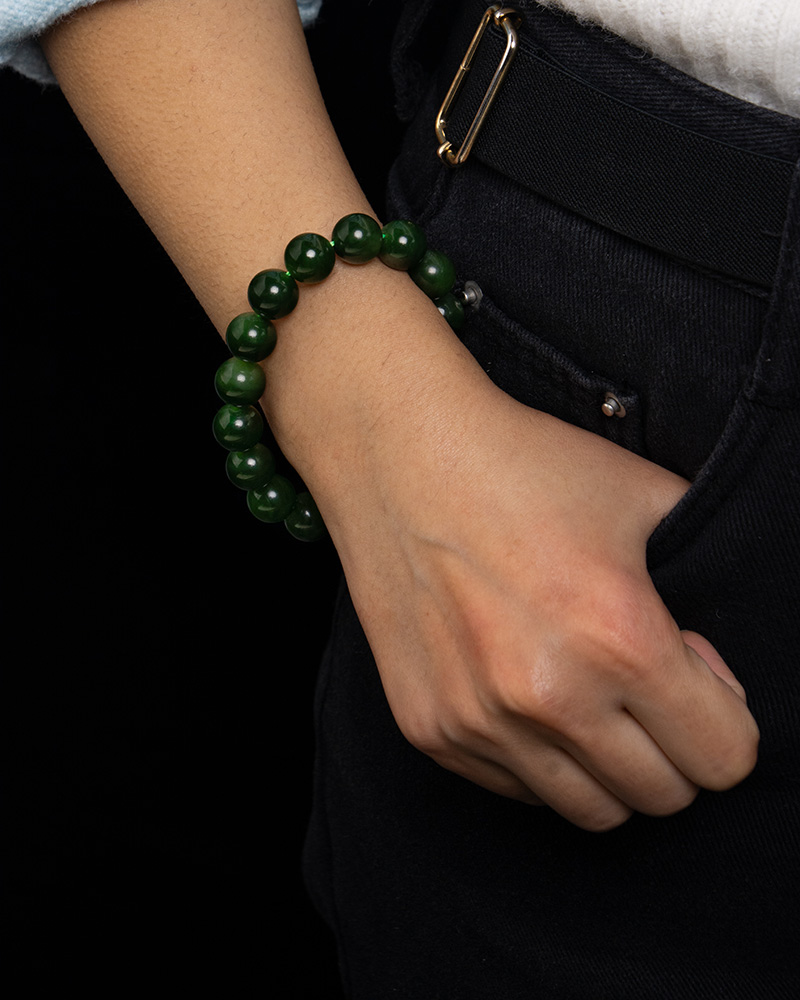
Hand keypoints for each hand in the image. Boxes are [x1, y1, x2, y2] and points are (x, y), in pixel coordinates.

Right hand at [288, 317, 758, 830]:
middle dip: (674, 748)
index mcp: (619, 641)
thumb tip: (715, 667)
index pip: (723, 759)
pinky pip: (514, 789)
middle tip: (645, 687)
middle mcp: (546, 697)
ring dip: (606, 765)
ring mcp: (479, 721)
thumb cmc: (523, 467)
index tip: (695, 675)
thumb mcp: (645, 496)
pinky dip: (537, 758)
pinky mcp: (427, 728)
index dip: (724, 716)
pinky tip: (524, 691)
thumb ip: (707, 584)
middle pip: (661, 797)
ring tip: (587, 696)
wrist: (401, 455)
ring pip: (588, 811)